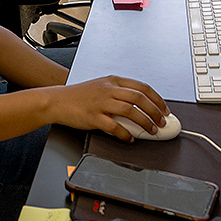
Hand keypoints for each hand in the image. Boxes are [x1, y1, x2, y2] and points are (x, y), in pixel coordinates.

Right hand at [47, 75, 170, 141]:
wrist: (56, 101)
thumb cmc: (79, 96)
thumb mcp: (101, 86)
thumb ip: (119, 93)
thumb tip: (140, 107)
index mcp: (112, 81)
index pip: (142, 87)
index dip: (157, 98)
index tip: (164, 109)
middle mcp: (108, 89)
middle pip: (139, 97)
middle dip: (155, 111)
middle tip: (162, 122)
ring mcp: (101, 102)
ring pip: (130, 110)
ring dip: (145, 122)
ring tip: (151, 130)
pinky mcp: (93, 116)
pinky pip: (114, 126)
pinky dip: (125, 134)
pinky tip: (130, 139)